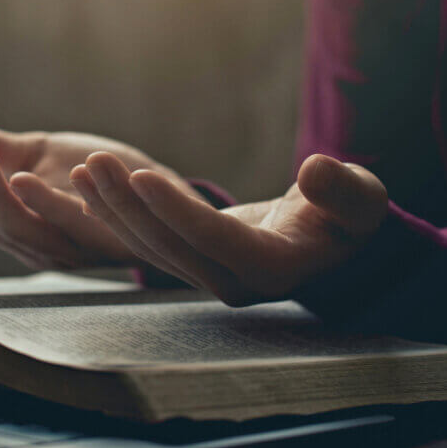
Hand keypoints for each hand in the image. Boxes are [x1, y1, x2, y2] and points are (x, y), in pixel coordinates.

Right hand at [0, 116, 201, 269]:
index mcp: (20, 226)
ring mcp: (79, 246)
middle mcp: (44, 245)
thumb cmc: (94, 178)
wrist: (162, 195)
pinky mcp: (118, 236)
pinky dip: (66, 201)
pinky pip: (89, 224)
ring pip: (30, 229)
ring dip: (0, 194)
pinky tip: (45, 173)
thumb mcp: (35, 155)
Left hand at [69, 152, 388, 304]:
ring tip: (83, 170)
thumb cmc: (349, 217)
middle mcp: (233, 284)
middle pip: (169, 245)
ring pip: (148, 247)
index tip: (141, 174)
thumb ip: (345, 191)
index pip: (214, 238)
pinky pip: (144, 244)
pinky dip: (115, 216)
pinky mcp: (190, 266)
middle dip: (128, 204)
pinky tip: (88, 186)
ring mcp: (207, 279)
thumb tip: (318, 170)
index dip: (176, 208)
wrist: (332, 243)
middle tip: (95, 163)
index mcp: (273, 267)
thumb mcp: (363, 200)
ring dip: (112, 210)